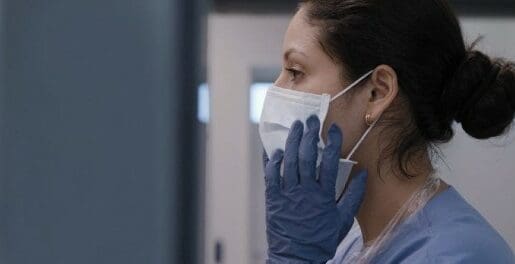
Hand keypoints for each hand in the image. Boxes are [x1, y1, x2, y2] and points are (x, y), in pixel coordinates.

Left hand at [263, 115, 367, 263]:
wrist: (296, 258)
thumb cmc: (321, 240)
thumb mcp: (343, 220)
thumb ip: (353, 197)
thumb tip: (363, 175)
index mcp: (324, 195)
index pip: (329, 161)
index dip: (332, 142)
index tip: (333, 128)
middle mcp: (305, 191)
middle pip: (307, 156)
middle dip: (309, 134)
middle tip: (311, 119)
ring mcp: (287, 194)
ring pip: (288, 161)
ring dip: (292, 141)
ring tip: (295, 126)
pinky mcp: (273, 199)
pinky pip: (270, 175)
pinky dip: (273, 161)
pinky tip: (276, 150)